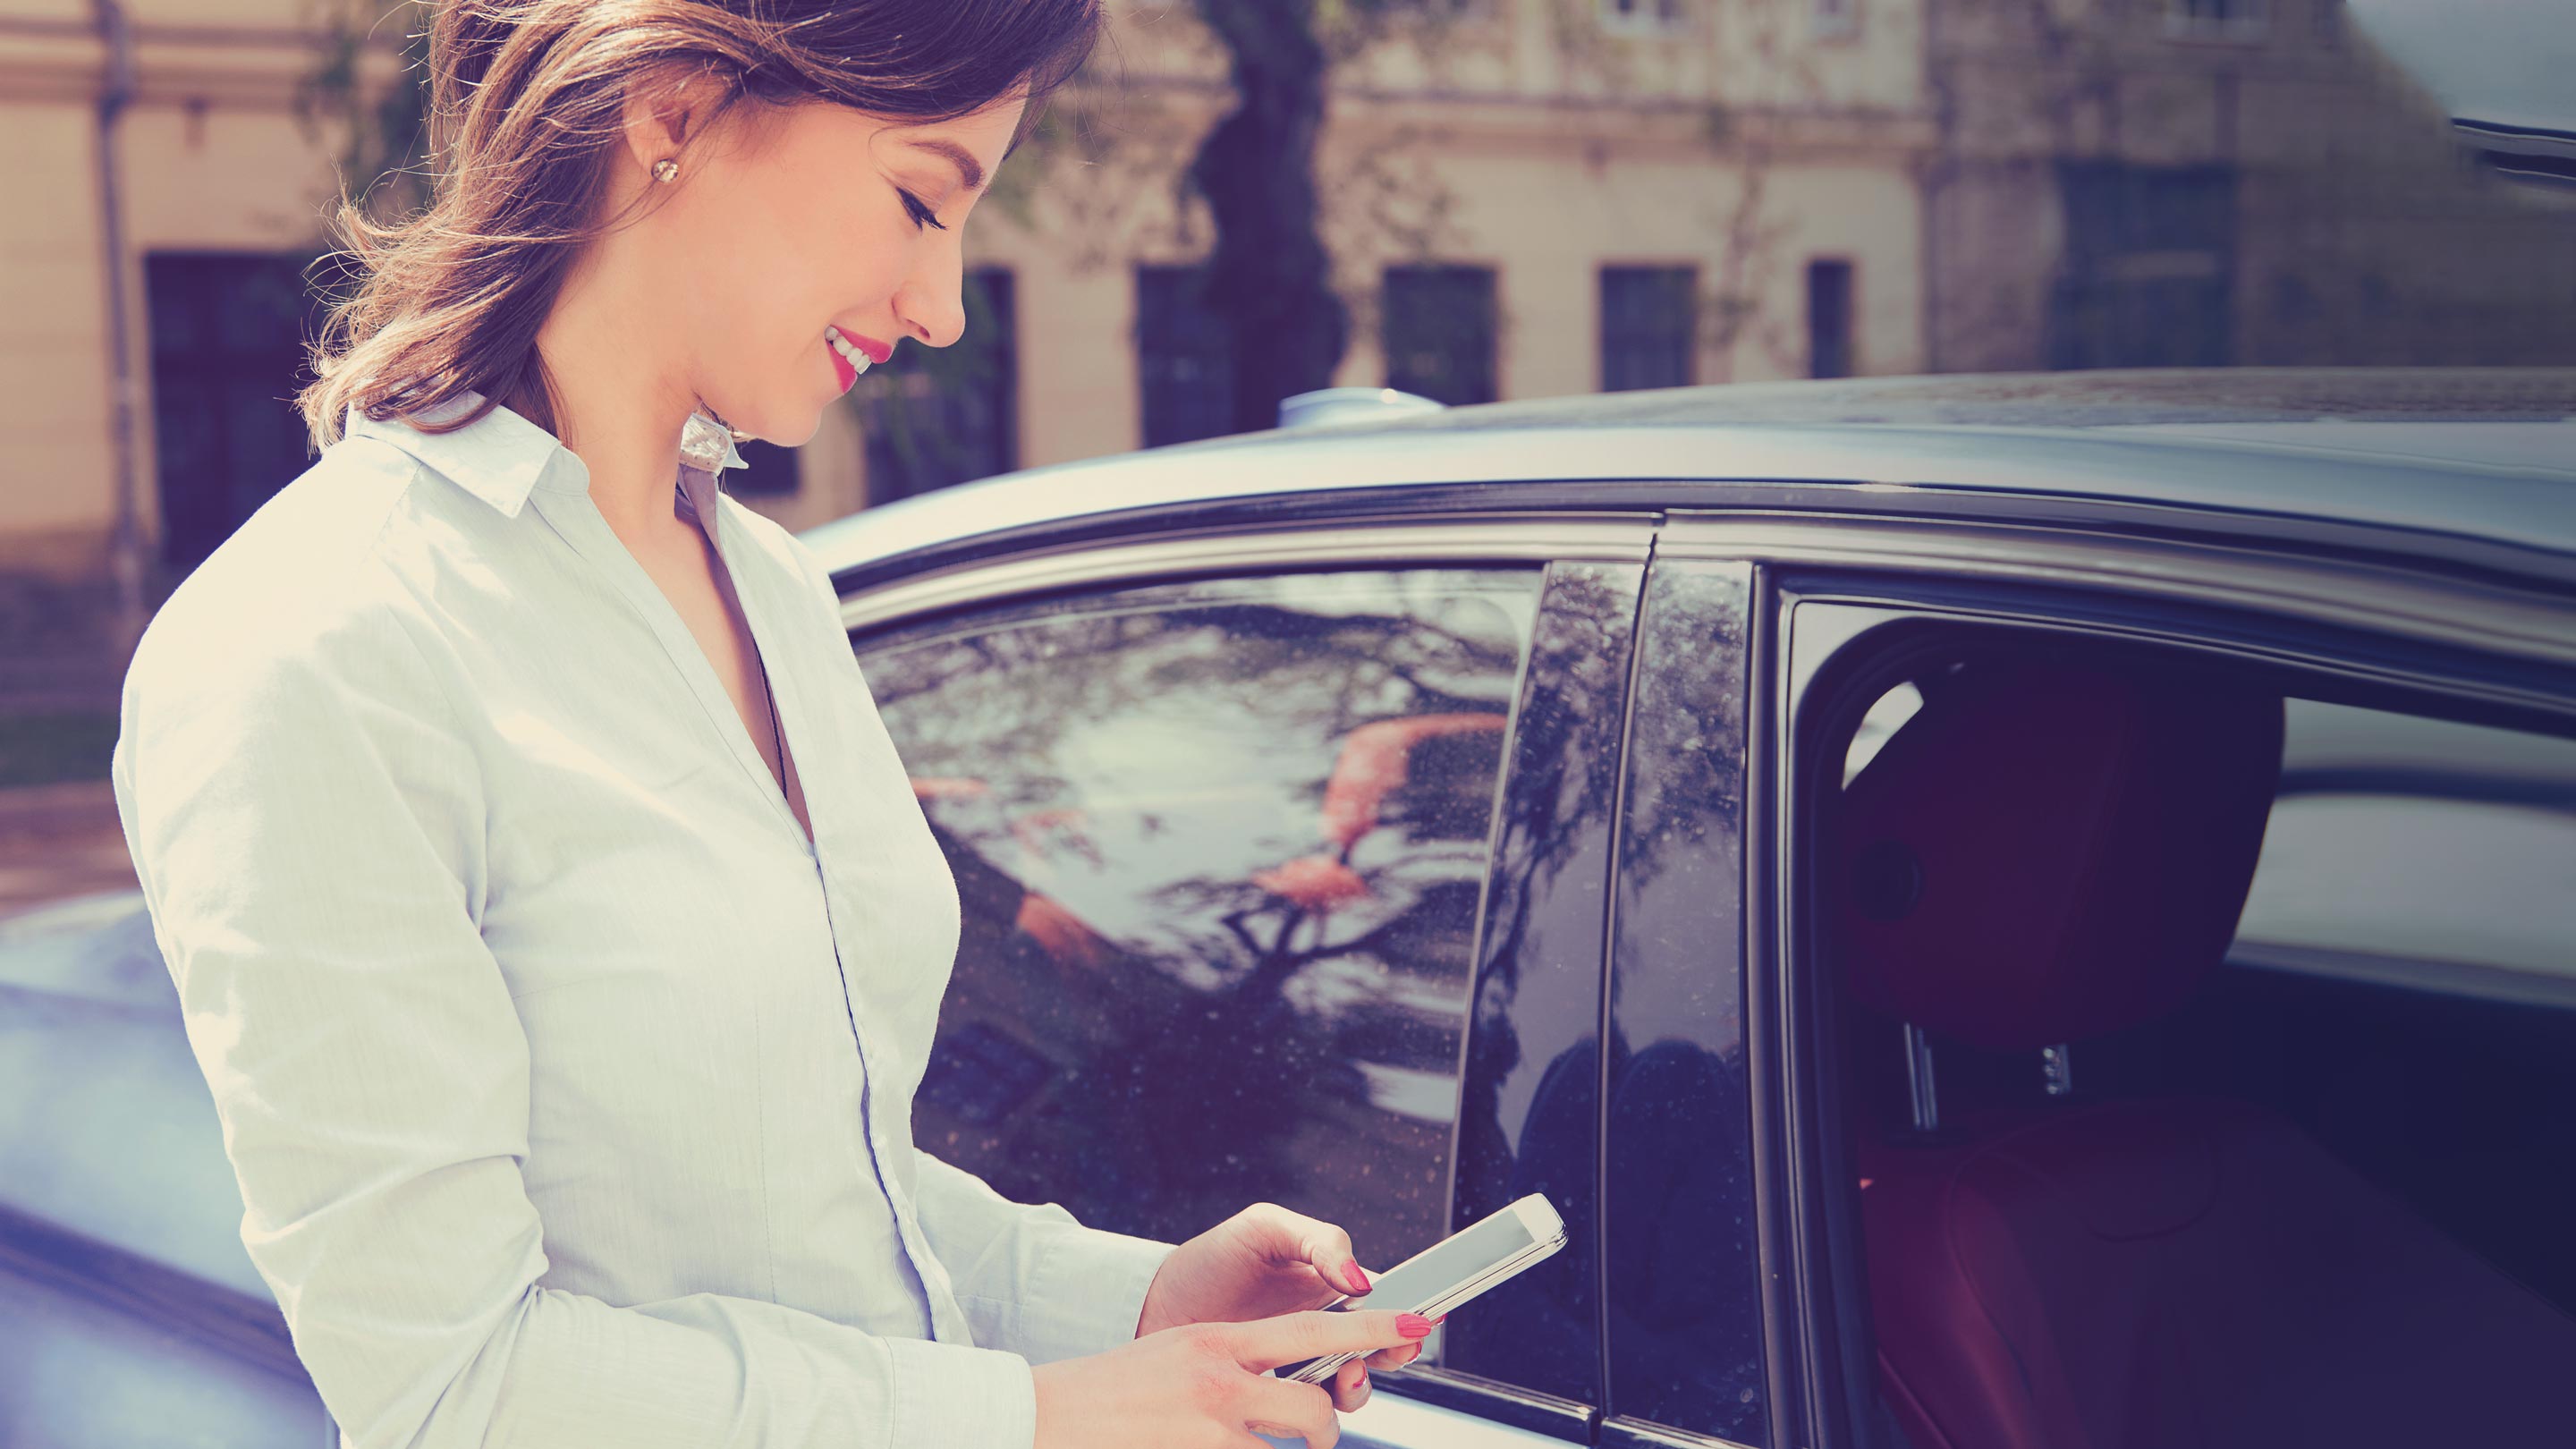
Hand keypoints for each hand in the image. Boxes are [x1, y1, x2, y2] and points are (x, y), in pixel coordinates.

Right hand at [1034, 1308, 1434, 1448]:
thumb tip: (1287, 1380)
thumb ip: (1233, 1362)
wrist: (1043, 1417)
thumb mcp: (1176, 1353)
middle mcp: (1217, 1385)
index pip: (1312, 1332)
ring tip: (1241, 1444)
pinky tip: (1209, 1446)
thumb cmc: (1108, 1390)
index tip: (1413, 1325)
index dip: (1370, 1329)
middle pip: (1314, 1412)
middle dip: (1326, 1433)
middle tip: (1317, 1439)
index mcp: (1216, 1343)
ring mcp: (1208, 1433)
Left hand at [1134, 1202, 1426, 1410]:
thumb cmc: (1214, 1258)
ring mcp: (1298, 1367)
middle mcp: (1320, 1330)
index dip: (1404, 1315)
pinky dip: (1313, 1412)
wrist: (1155, 1302)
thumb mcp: (1265, 1230)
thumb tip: (1361, 1280)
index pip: (1381, 1303)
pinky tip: (1301, 1397)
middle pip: (1375, 1350)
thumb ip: (1318, 1243)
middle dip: (1391, 1354)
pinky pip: (1304, 1412)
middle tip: (1392, 1349)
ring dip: (1357, 1385)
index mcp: (1328, 1286)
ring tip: (1346, 1375)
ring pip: (1347, 1387)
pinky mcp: (1269, 1399)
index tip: (1422, 1320)